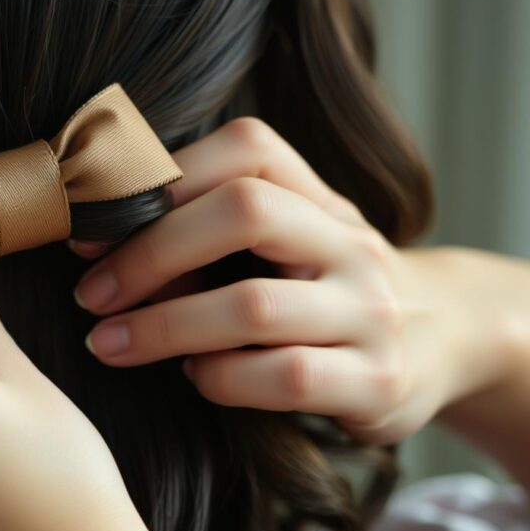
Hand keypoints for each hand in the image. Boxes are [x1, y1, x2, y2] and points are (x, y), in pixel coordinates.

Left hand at [68, 117, 493, 444]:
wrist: (440, 342)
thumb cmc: (323, 286)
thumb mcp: (287, 239)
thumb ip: (210, 226)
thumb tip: (96, 237)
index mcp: (319, 197)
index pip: (245, 149)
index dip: (160, 180)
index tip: (90, 232)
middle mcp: (349, 243)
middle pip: (244, 210)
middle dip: (150, 252)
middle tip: (90, 295)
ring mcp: (369, 311)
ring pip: (252, 306)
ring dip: (162, 326)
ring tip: (110, 343)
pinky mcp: (376, 381)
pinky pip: (282, 377)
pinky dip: (220, 378)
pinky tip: (197, 376)